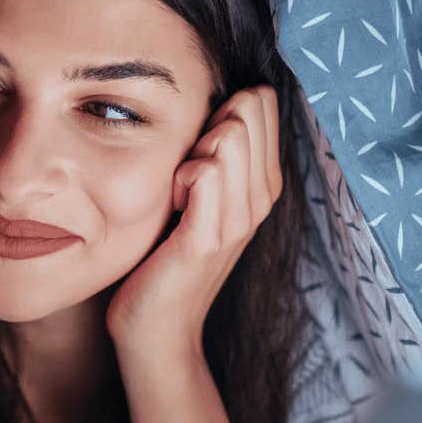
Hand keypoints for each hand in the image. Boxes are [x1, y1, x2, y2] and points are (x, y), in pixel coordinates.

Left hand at [106, 84, 283, 363]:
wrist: (157, 329)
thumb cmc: (166, 254)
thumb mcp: (199, 194)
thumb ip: (215, 148)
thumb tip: (219, 93)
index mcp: (264, 182)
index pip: (262, 101)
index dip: (221, 111)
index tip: (199, 152)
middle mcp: (262, 197)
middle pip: (248, 111)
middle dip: (209, 126)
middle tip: (186, 174)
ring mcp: (241, 219)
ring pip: (228, 137)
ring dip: (191, 155)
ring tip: (178, 194)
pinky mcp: (209, 238)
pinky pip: (204, 172)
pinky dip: (180, 179)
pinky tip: (172, 207)